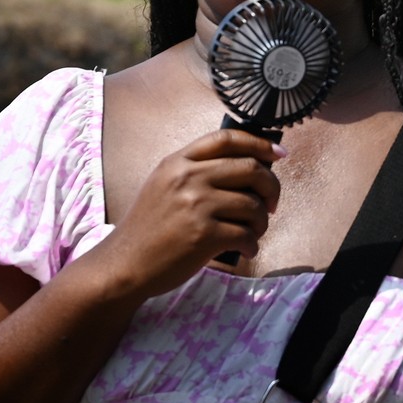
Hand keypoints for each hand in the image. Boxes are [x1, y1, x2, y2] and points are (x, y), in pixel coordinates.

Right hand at [94, 129, 283, 298]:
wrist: (123, 264)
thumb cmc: (149, 228)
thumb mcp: (164, 185)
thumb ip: (197, 171)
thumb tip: (249, 166)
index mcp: (178, 162)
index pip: (227, 138)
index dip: (259, 143)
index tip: (278, 153)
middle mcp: (188, 178)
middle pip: (250, 168)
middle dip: (271, 186)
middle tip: (271, 203)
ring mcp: (196, 206)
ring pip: (253, 204)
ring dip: (262, 221)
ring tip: (254, 232)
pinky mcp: (203, 235)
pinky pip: (246, 234)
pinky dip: (252, 243)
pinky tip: (246, 249)